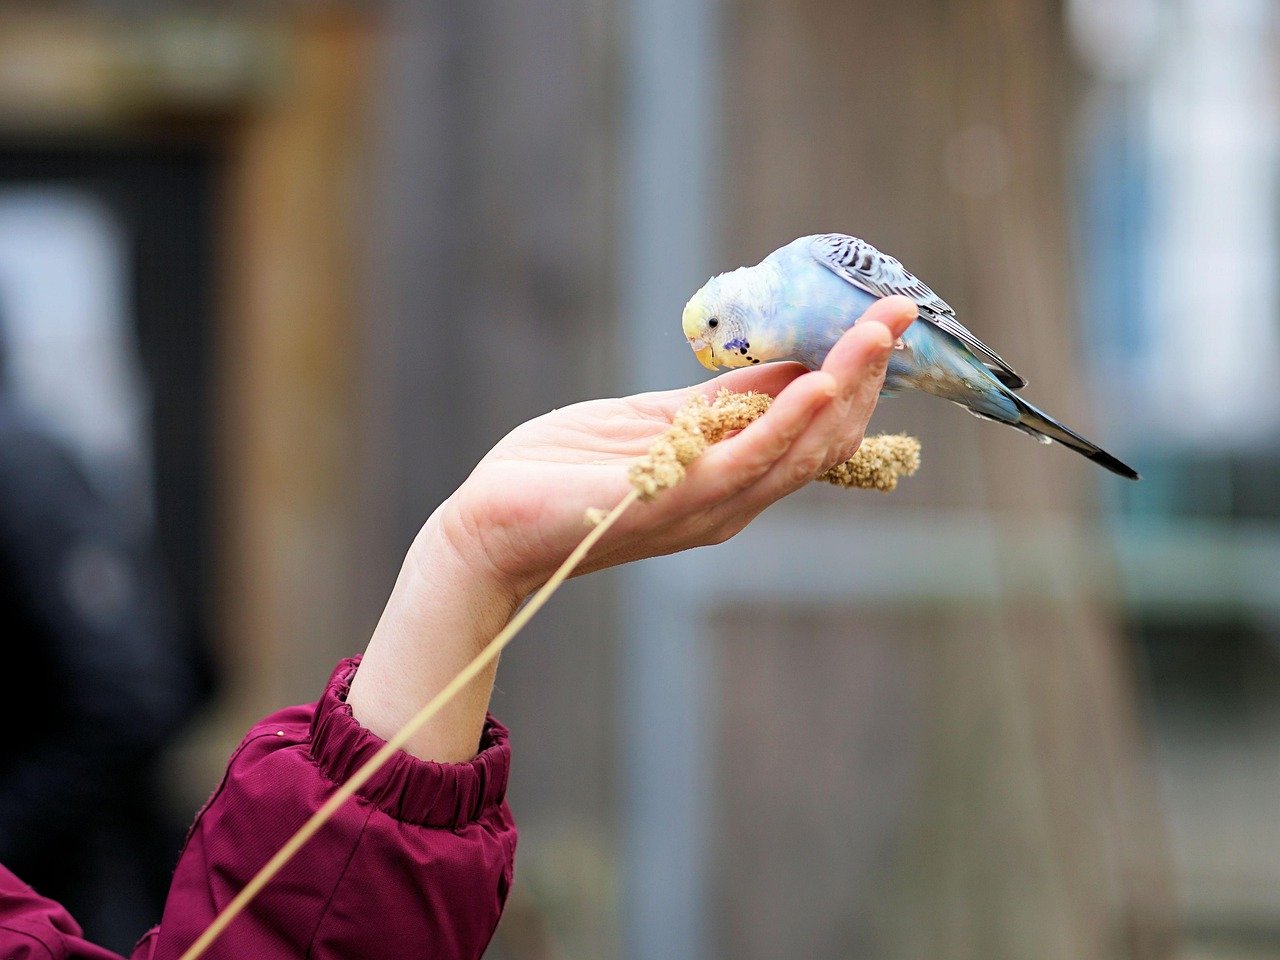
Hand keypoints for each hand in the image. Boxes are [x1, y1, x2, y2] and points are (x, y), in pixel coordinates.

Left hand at [437, 295, 918, 601]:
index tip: (887, 317)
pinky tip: (815, 385)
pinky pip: (741, 463)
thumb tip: (788, 365)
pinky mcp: (667, 500)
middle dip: (864, 374)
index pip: (814, 428)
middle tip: (898, 314)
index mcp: (731, 477)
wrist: (490, 525)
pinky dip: (783, 424)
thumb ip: (722, 402)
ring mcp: (705, 504)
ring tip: (873, 335)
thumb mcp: (657, 422)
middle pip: (821, 438)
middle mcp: (733, 498)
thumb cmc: (567, 472)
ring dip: (841, 389)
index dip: (856, 375)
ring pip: (796, 450)